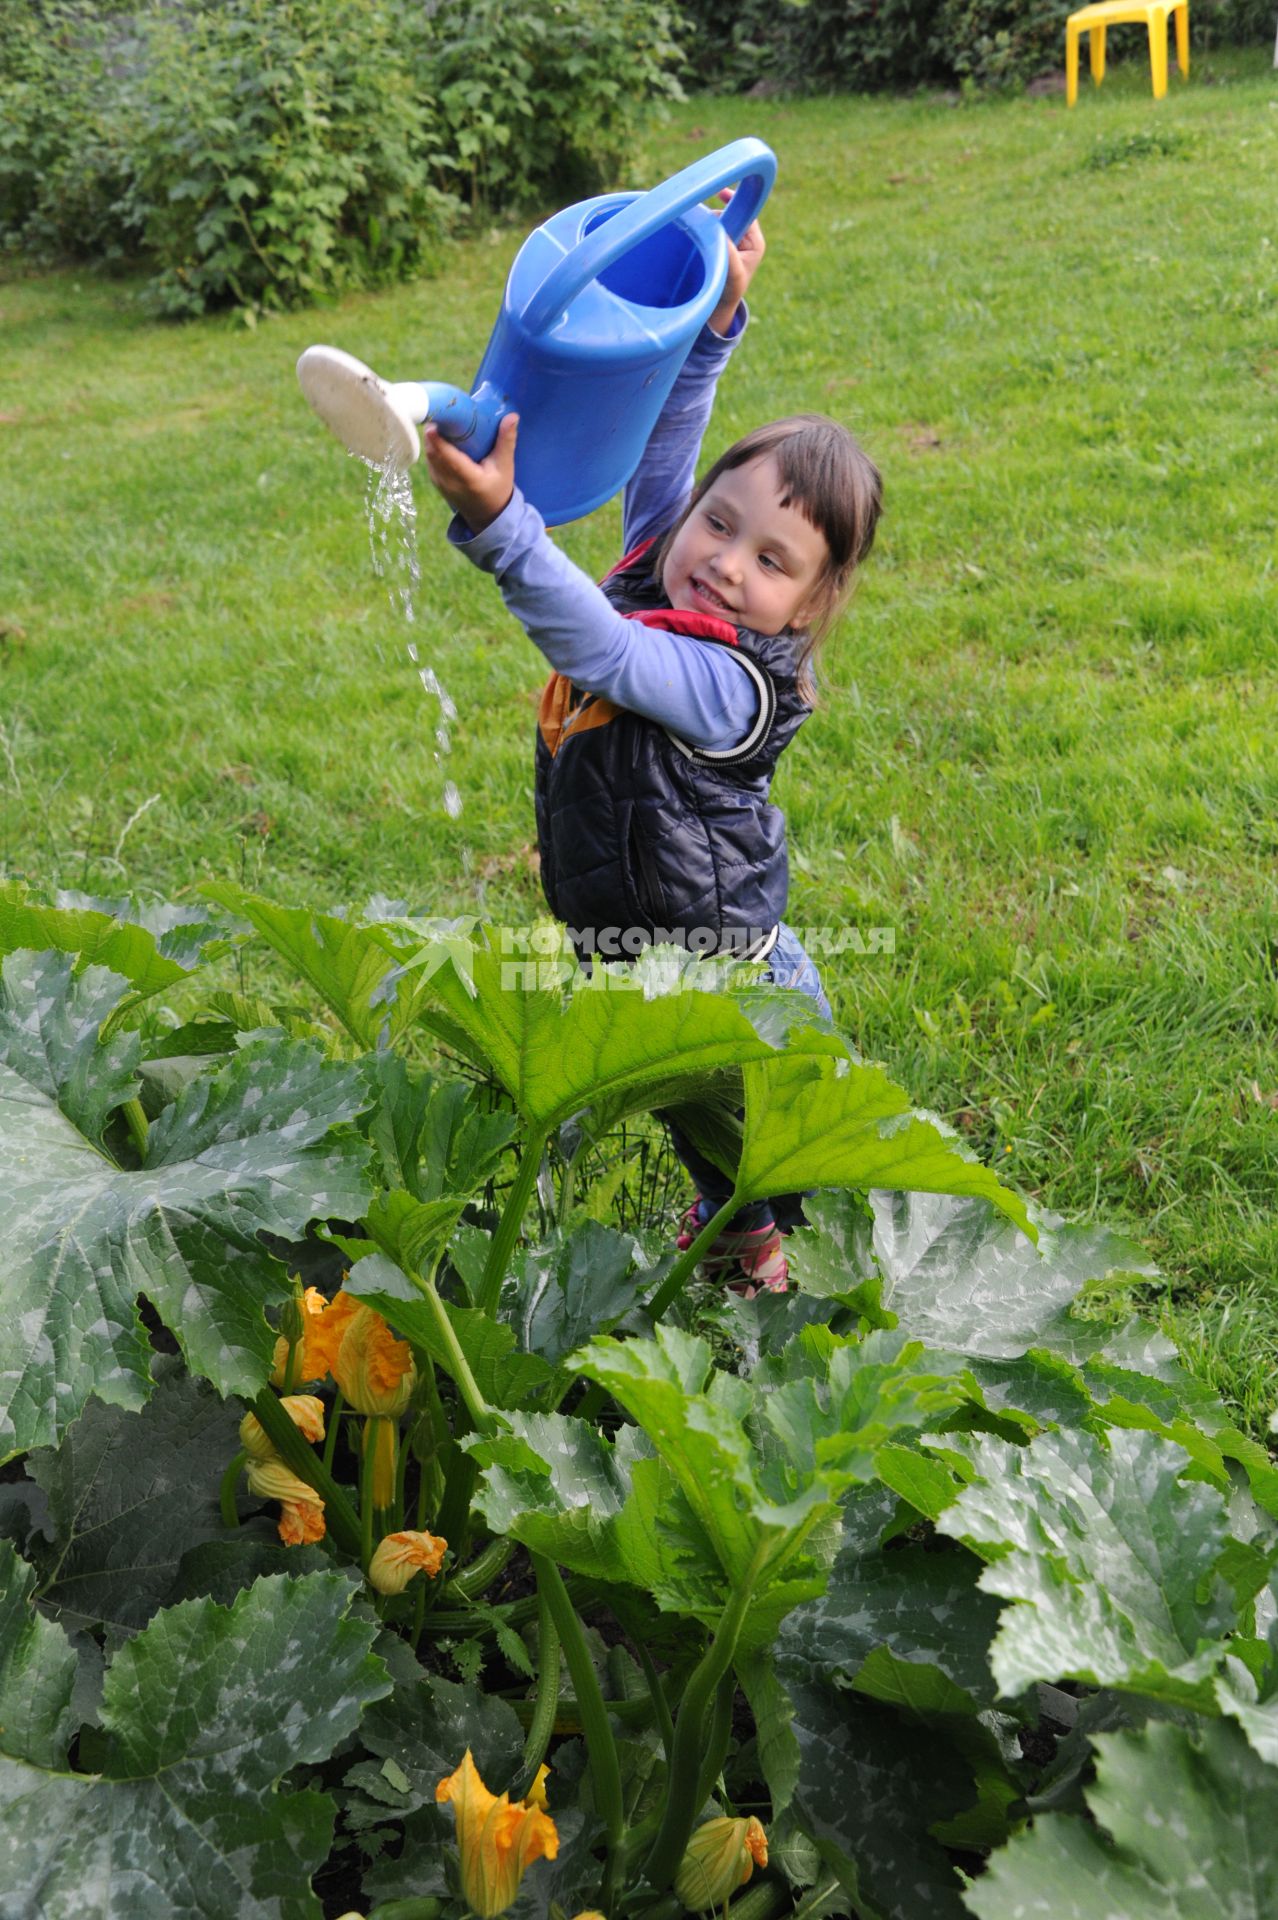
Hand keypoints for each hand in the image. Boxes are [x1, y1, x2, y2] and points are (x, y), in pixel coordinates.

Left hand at [423, 411, 518, 532]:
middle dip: (433, 433)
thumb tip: (512, 416)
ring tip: (439, 421)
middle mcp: (450, 483)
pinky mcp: (436, 481)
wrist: (487, 515)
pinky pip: (430, 460)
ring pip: (429, 456)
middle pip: (434, 454)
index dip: (438, 441)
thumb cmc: (498, 489)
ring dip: (431, 439)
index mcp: (469, 479)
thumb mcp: (505, 466)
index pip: (449, 459)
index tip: (433, 423)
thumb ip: (507, 441)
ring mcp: (440, 483)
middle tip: (439, 413)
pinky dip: (432, 447)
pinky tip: (438, 435)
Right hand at [708, 186, 764, 336]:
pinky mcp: (716, 247)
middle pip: (729, 215)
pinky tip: (692, 238)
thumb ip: (729, 252)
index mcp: (755, 242)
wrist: (718, 310)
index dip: (734, 201)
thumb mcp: (733, 274)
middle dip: (715, 218)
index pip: (746, 213)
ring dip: (706, 227)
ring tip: (697, 240)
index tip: (719, 193)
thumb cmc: (729, 293)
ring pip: (716, 223)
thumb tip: (718, 230)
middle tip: (701, 228)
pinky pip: (708, 232)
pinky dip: (701, 233)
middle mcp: (744, 239)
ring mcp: (729, 242)